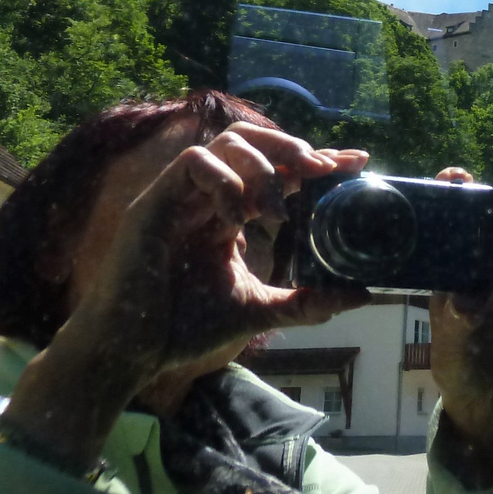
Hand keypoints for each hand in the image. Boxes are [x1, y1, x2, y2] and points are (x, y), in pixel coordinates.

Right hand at [68, 123, 369, 385]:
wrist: (129, 353)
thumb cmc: (184, 329)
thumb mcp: (258, 310)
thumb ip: (307, 302)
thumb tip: (363, 295)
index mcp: (230, 214)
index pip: (277, 171)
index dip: (314, 160)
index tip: (354, 161)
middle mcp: (207, 197)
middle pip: (252, 140)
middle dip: (291, 146)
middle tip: (321, 169)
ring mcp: (180, 196)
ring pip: (226, 142)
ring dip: (262, 167)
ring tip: (276, 211)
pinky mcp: (153, 203)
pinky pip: (193, 163)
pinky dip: (224, 182)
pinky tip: (235, 218)